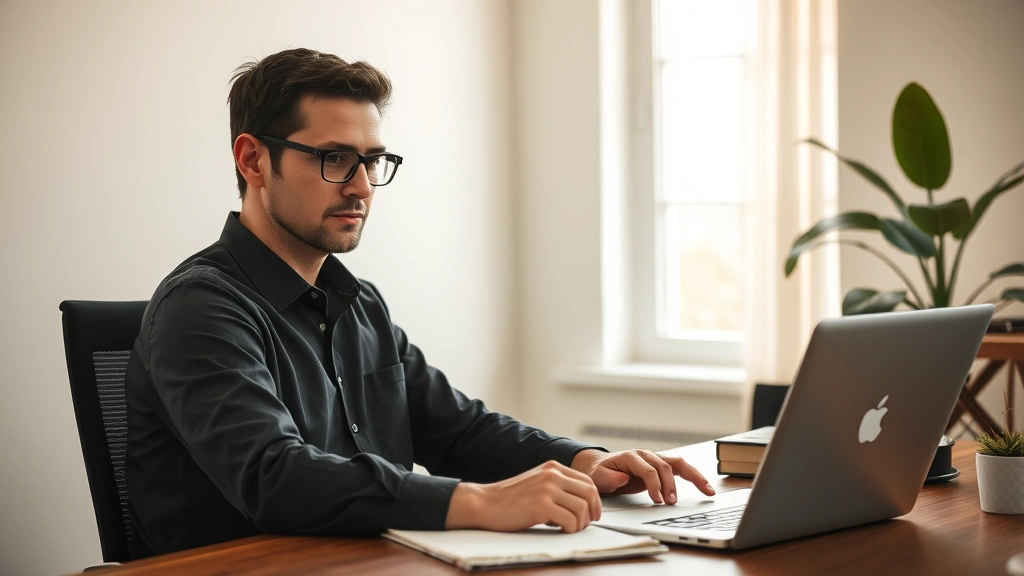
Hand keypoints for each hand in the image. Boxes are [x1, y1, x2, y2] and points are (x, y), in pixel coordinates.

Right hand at [445, 460, 600, 532]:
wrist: (485, 503)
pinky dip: (570, 529)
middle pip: (589, 493)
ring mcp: (547, 489)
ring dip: (580, 523)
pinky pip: (570, 521)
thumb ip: (557, 485)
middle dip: (592, 512)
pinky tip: (560, 530)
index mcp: (553, 467)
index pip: (587, 481)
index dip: (595, 500)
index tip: (593, 513)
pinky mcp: (541, 506)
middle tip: (587, 524)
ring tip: (570, 528)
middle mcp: (552, 475)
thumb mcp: (537, 482)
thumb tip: (581, 503)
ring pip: (582, 508)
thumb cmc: (510, 498)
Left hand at [570, 449, 714, 503]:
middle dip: (670, 486)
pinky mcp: (661, 466)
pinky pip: (681, 469)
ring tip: (707, 491)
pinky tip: (706, 487)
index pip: (648, 469)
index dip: (654, 484)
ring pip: (678, 464)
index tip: (657, 500)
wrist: (601, 467)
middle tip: (671, 503)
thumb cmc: (600, 473)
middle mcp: (646, 455)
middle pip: (664, 467)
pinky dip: (695, 476)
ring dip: (693, 477)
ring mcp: (655, 459)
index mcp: (631, 457)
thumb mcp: (598, 477)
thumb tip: (622, 478)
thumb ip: (608, 478)